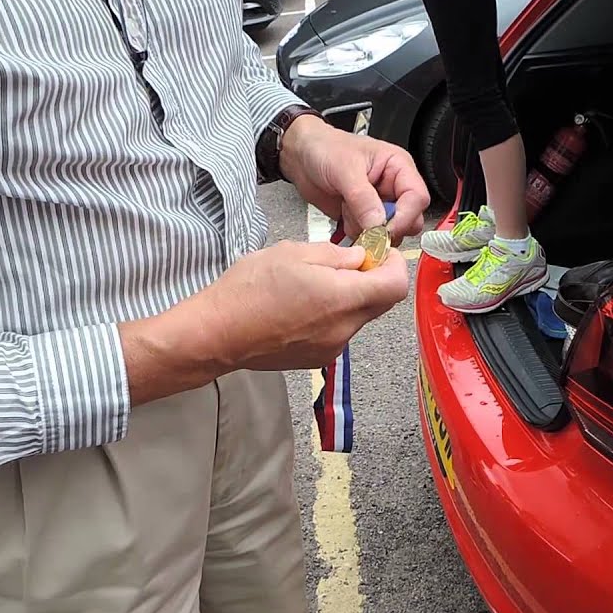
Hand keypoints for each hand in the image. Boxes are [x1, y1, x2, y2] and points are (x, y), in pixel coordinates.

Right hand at [191, 240, 409, 370]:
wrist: (217, 334)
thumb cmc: (248, 291)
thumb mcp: (293, 253)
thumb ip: (336, 255)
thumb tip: (359, 259)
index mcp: (342, 298)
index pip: (396, 285)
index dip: (394, 265)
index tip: (380, 253)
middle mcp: (344, 328)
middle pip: (381, 303)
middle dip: (373, 279)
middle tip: (348, 263)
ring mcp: (332, 347)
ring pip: (359, 317)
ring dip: (349, 298)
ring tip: (314, 285)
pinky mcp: (318, 358)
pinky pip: (339, 332)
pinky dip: (333, 316)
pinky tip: (302, 306)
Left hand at [280, 115, 429, 243]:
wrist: (301, 156)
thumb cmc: (325, 148)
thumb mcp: (345, 169)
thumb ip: (362, 198)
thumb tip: (378, 224)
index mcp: (397, 167)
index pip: (417, 197)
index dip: (405, 216)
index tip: (386, 229)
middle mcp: (392, 187)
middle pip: (409, 219)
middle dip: (388, 228)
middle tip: (368, 226)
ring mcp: (378, 204)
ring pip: (389, 232)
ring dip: (369, 231)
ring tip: (349, 212)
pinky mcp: (364, 217)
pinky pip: (370, 236)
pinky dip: (356, 233)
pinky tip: (344, 215)